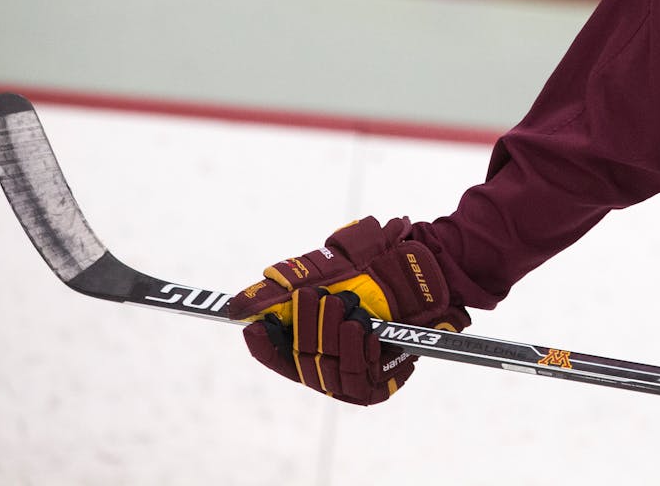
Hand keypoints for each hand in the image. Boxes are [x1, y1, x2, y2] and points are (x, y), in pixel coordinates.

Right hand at [227, 216, 468, 403]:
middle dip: (304, 326)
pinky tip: (362, 331)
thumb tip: (236, 305)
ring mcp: (353, 379)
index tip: (256, 326)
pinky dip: (357, 353)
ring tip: (341, 305)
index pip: (277, 356)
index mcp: (310, 343)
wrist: (422, 275)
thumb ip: (279, 291)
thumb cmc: (372, 271)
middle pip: (302, 361)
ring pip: (328, 371)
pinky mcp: (379, 387)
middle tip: (309, 296)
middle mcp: (329, 366)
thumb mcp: (323, 273)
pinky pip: (359, 380)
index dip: (264, 345)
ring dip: (331, 335)